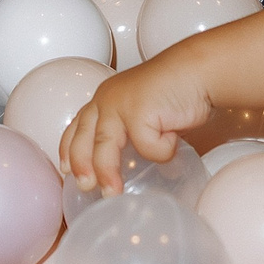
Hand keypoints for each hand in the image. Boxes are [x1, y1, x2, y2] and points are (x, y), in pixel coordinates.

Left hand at [61, 49, 212, 192]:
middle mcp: (107, 99)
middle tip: (84, 187)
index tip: (65, 169)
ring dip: (107, 173)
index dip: (69, 148)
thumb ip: (132, 129)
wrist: (199, 69)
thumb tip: (131, 165)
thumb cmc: (178, 90)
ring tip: (112, 193)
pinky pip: (148, 148)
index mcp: (105, 97)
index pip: (78, 125)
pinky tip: (175, 137)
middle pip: (83, 139)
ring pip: (104, 147)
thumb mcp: (145, 109)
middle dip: (80, 166)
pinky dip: (163, 151)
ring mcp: (120, 105)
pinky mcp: (139, 113)